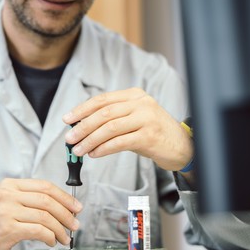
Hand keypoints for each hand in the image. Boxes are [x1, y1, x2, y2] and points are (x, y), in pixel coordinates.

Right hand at [0, 178, 81, 249]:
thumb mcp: (7, 204)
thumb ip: (29, 199)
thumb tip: (61, 205)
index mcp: (9, 185)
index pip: (44, 186)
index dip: (64, 196)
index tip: (75, 206)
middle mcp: (7, 195)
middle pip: (47, 199)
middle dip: (66, 213)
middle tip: (74, 223)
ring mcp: (6, 211)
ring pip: (45, 216)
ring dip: (60, 228)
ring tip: (64, 236)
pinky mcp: (7, 228)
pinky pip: (38, 230)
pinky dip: (50, 236)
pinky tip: (52, 241)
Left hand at [62, 87, 192, 170]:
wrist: (182, 146)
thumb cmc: (153, 132)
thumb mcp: (134, 118)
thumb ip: (113, 118)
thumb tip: (81, 127)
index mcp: (134, 95)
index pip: (102, 99)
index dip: (82, 109)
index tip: (67, 119)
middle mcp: (141, 103)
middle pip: (103, 113)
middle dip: (83, 126)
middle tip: (69, 139)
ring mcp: (146, 119)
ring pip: (109, 128)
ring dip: (90, 140)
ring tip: (78, 150)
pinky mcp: (149, 136)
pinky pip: (119, 142)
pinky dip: (103, 149)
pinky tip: (94, 154)